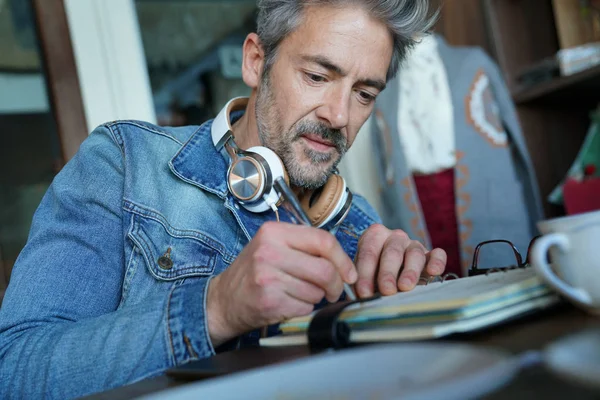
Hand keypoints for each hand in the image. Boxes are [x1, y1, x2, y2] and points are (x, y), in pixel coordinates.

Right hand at [206, 222, 356, 346]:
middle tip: (332, 291)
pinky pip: (305, 307)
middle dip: (336, 284)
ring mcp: (267, 277)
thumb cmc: (254, 272)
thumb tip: (345, 264)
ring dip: (316, 298)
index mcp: (274, 232)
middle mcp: (269, 251)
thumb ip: (305, 247)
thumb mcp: (273, 246)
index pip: (323, 240)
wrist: (223, 300)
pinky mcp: (269, 301)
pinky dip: (304, 309)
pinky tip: (289, 304)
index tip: (349, 273)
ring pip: (317, 291)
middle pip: (325, 269)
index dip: (343, 259)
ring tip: (298, 294)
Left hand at [354, 224, 446, 297]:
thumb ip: (362, 282)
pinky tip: (433, 272)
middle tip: (386, 290)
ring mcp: (414, 245)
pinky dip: (437, 262)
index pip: (368, 253)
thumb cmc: (374, 273)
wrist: (391, 271)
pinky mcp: (431, 255)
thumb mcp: (364, 274)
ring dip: (410, 271)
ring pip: (414, 254)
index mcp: (374, 236)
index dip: (365, 274)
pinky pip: (437, 255)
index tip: (364, 292)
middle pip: (392, 253)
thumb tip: (358, 298)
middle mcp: (395, 237)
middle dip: (387, 273)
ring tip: (405, 287)